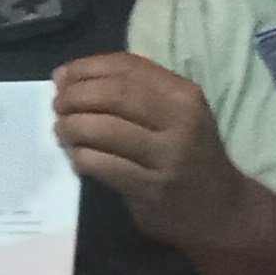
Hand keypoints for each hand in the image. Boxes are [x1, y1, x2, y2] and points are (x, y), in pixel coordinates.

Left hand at [49, 51, 275, 250]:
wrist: (218, 208)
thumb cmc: (188, 153)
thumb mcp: (174, 113)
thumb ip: (130, 90)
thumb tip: (66, 75)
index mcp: (183, 93)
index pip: (126, 66)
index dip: (86, 68)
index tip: (61, 77)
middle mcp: (180, 120)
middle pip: (113, 94)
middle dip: (75, 96)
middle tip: (57, 105)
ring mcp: (168, 156)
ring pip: (104, 128)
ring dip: (72, 126)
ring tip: (62, 130)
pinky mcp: (151, 188)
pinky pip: (103, 164)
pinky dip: (81, 156)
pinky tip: (76, 156)